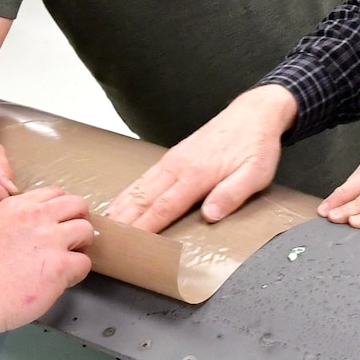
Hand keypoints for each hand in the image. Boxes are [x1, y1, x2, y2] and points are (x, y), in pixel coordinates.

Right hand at [0, 186, 94, 342]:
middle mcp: (36, 216)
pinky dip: (77, 272)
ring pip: (86, 230)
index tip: (57, 223)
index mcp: (17, 206)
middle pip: (77, 204)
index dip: (61, 210)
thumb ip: (16, 221)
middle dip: (78, 220)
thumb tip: (36, 228)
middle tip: (71, 238)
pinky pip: (85, 262)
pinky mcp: (61, 265)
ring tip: (68, 259)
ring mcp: (51, 240)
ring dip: (80, 245)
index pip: (54, 193)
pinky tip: (62, 279)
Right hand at [107, 84, 296, 232]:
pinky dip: (128, 193)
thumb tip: (209, 215)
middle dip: (123, 221)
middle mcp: (178, 167)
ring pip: (139, 187)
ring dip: (120, 207)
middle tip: (105, 240)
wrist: (253, 113)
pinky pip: (144, 178)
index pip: (162, 208)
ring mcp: (173, 160)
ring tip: (103, 225)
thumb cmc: (256, 145)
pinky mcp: (173, 157)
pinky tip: (120, 203)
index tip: (128, 245)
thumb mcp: (255, 173)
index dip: (143, 229)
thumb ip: (231, 194)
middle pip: (143, 199)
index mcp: (196, 175)